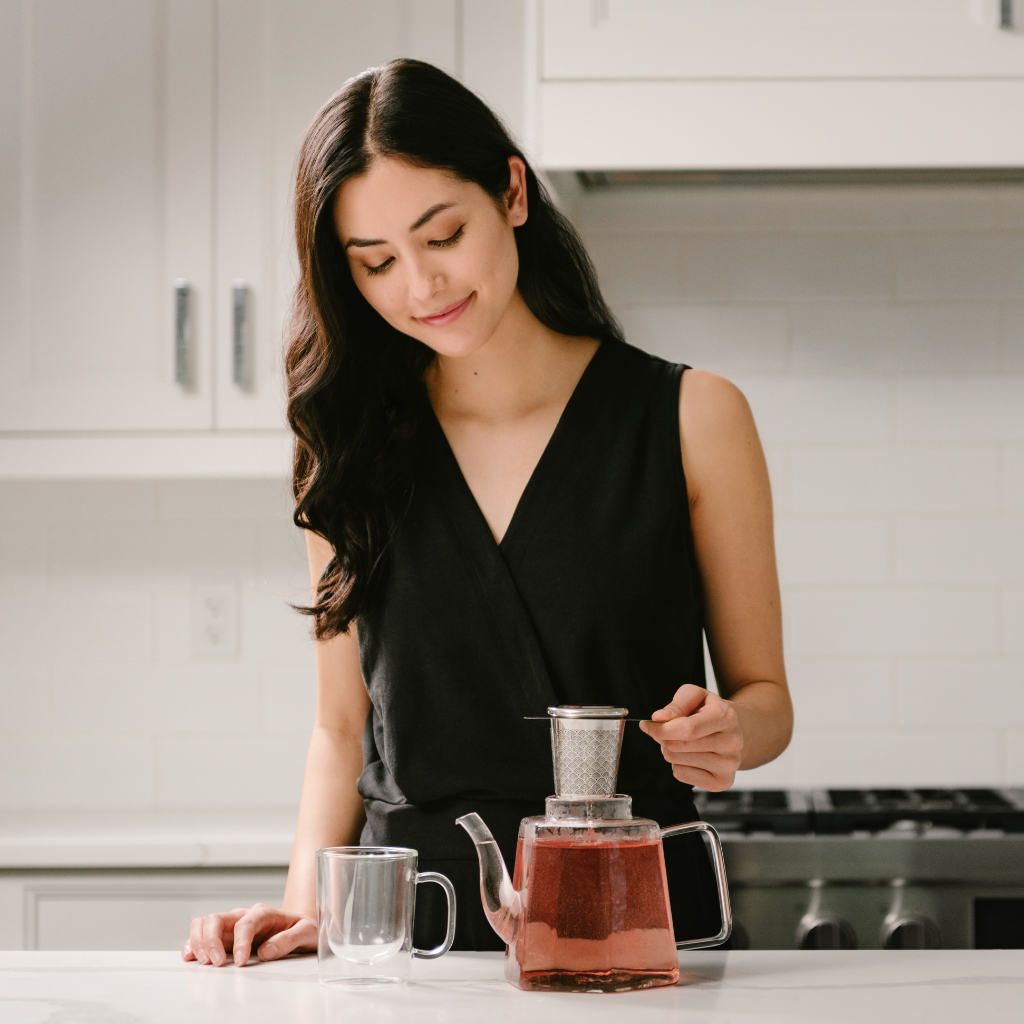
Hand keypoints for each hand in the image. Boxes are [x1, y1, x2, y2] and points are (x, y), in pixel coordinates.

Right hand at [182, 904, 315, 966]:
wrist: (299, 927)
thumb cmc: (302, 928)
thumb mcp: (307, 932)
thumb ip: (289, 940)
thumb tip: (266, 952)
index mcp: (264, 913)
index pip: (246, 923)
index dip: (240, 942)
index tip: (241, 962)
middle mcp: (244, 915)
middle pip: (218, 918)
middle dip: (211, 940)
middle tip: (217, 963)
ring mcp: (232, 924)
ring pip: (205, 923)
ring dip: (199, 941)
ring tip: (204, 962)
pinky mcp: (224, 935)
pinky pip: (202, 933)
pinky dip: (193, 943)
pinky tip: (191, 956)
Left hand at [640, 684, 742, 791]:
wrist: (736, 730)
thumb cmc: (710, 711)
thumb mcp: (696, 696)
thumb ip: (677, 704)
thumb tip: (659, 718)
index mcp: (726, 717)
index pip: (686, 729)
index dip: (661, 728)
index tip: (647, 725)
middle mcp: (732, 743)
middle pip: (678, 746)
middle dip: (664, 737)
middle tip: (668, 731)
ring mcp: (729, 765)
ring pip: (676, 761)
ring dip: (670, 750)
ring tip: (683, 741)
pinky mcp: (722, 782)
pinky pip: (681, 775)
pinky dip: (678, 765)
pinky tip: (691, 755)